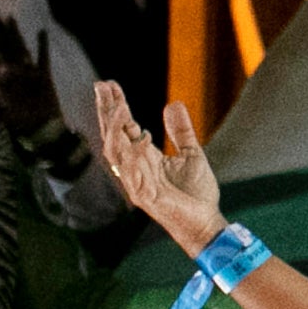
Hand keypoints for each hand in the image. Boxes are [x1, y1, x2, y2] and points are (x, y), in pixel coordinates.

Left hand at [0, 10, 60, 139]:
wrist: (41, 128)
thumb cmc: (17, 122)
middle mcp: (10, 71)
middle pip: (0, 46)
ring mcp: (26, 71)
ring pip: (18, 47)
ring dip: (14, 33)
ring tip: (9, 17)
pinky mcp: (43, 75)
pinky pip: (42, 56)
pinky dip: (42, 45)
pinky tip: (41, 32)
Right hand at [92, 81, 224, 254]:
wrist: (206, 224)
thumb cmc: (195, 194)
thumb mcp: (191, 154)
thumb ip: (181, 131)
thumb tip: (173, 103)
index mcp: (143, 158)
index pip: (123, 128)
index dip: (115, 106)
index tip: (109, 84)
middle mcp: (134, 168)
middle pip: (113, 136)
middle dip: (106, 112)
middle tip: (101, 86)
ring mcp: (137, 183)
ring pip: (116, 153)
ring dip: (115, 130)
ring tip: (117, 108)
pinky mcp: (146, 197)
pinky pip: (133, 174)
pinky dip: (134, 156)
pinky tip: (138, 138)